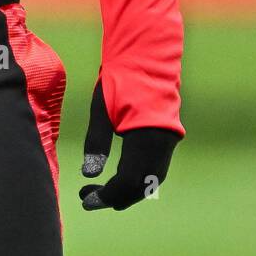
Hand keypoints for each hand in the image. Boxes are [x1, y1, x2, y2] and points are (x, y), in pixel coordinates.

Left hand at [79, 78, 181, 210]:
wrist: (144, 55)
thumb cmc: (118, 79)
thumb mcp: (101, 109)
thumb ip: (97, 142)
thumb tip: (90, 175)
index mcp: (146, 137)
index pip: (128, 181)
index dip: (107, 195)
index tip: (86, 200)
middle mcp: (163, 143)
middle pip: (141, 186)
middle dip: (116, 197)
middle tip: (88, 198)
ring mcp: (169, 141)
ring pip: (150, 180)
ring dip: (127, 190)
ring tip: (102, 192)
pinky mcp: (168, 137)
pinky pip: (155, 168)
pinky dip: (137, 178)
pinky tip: (119, 177)